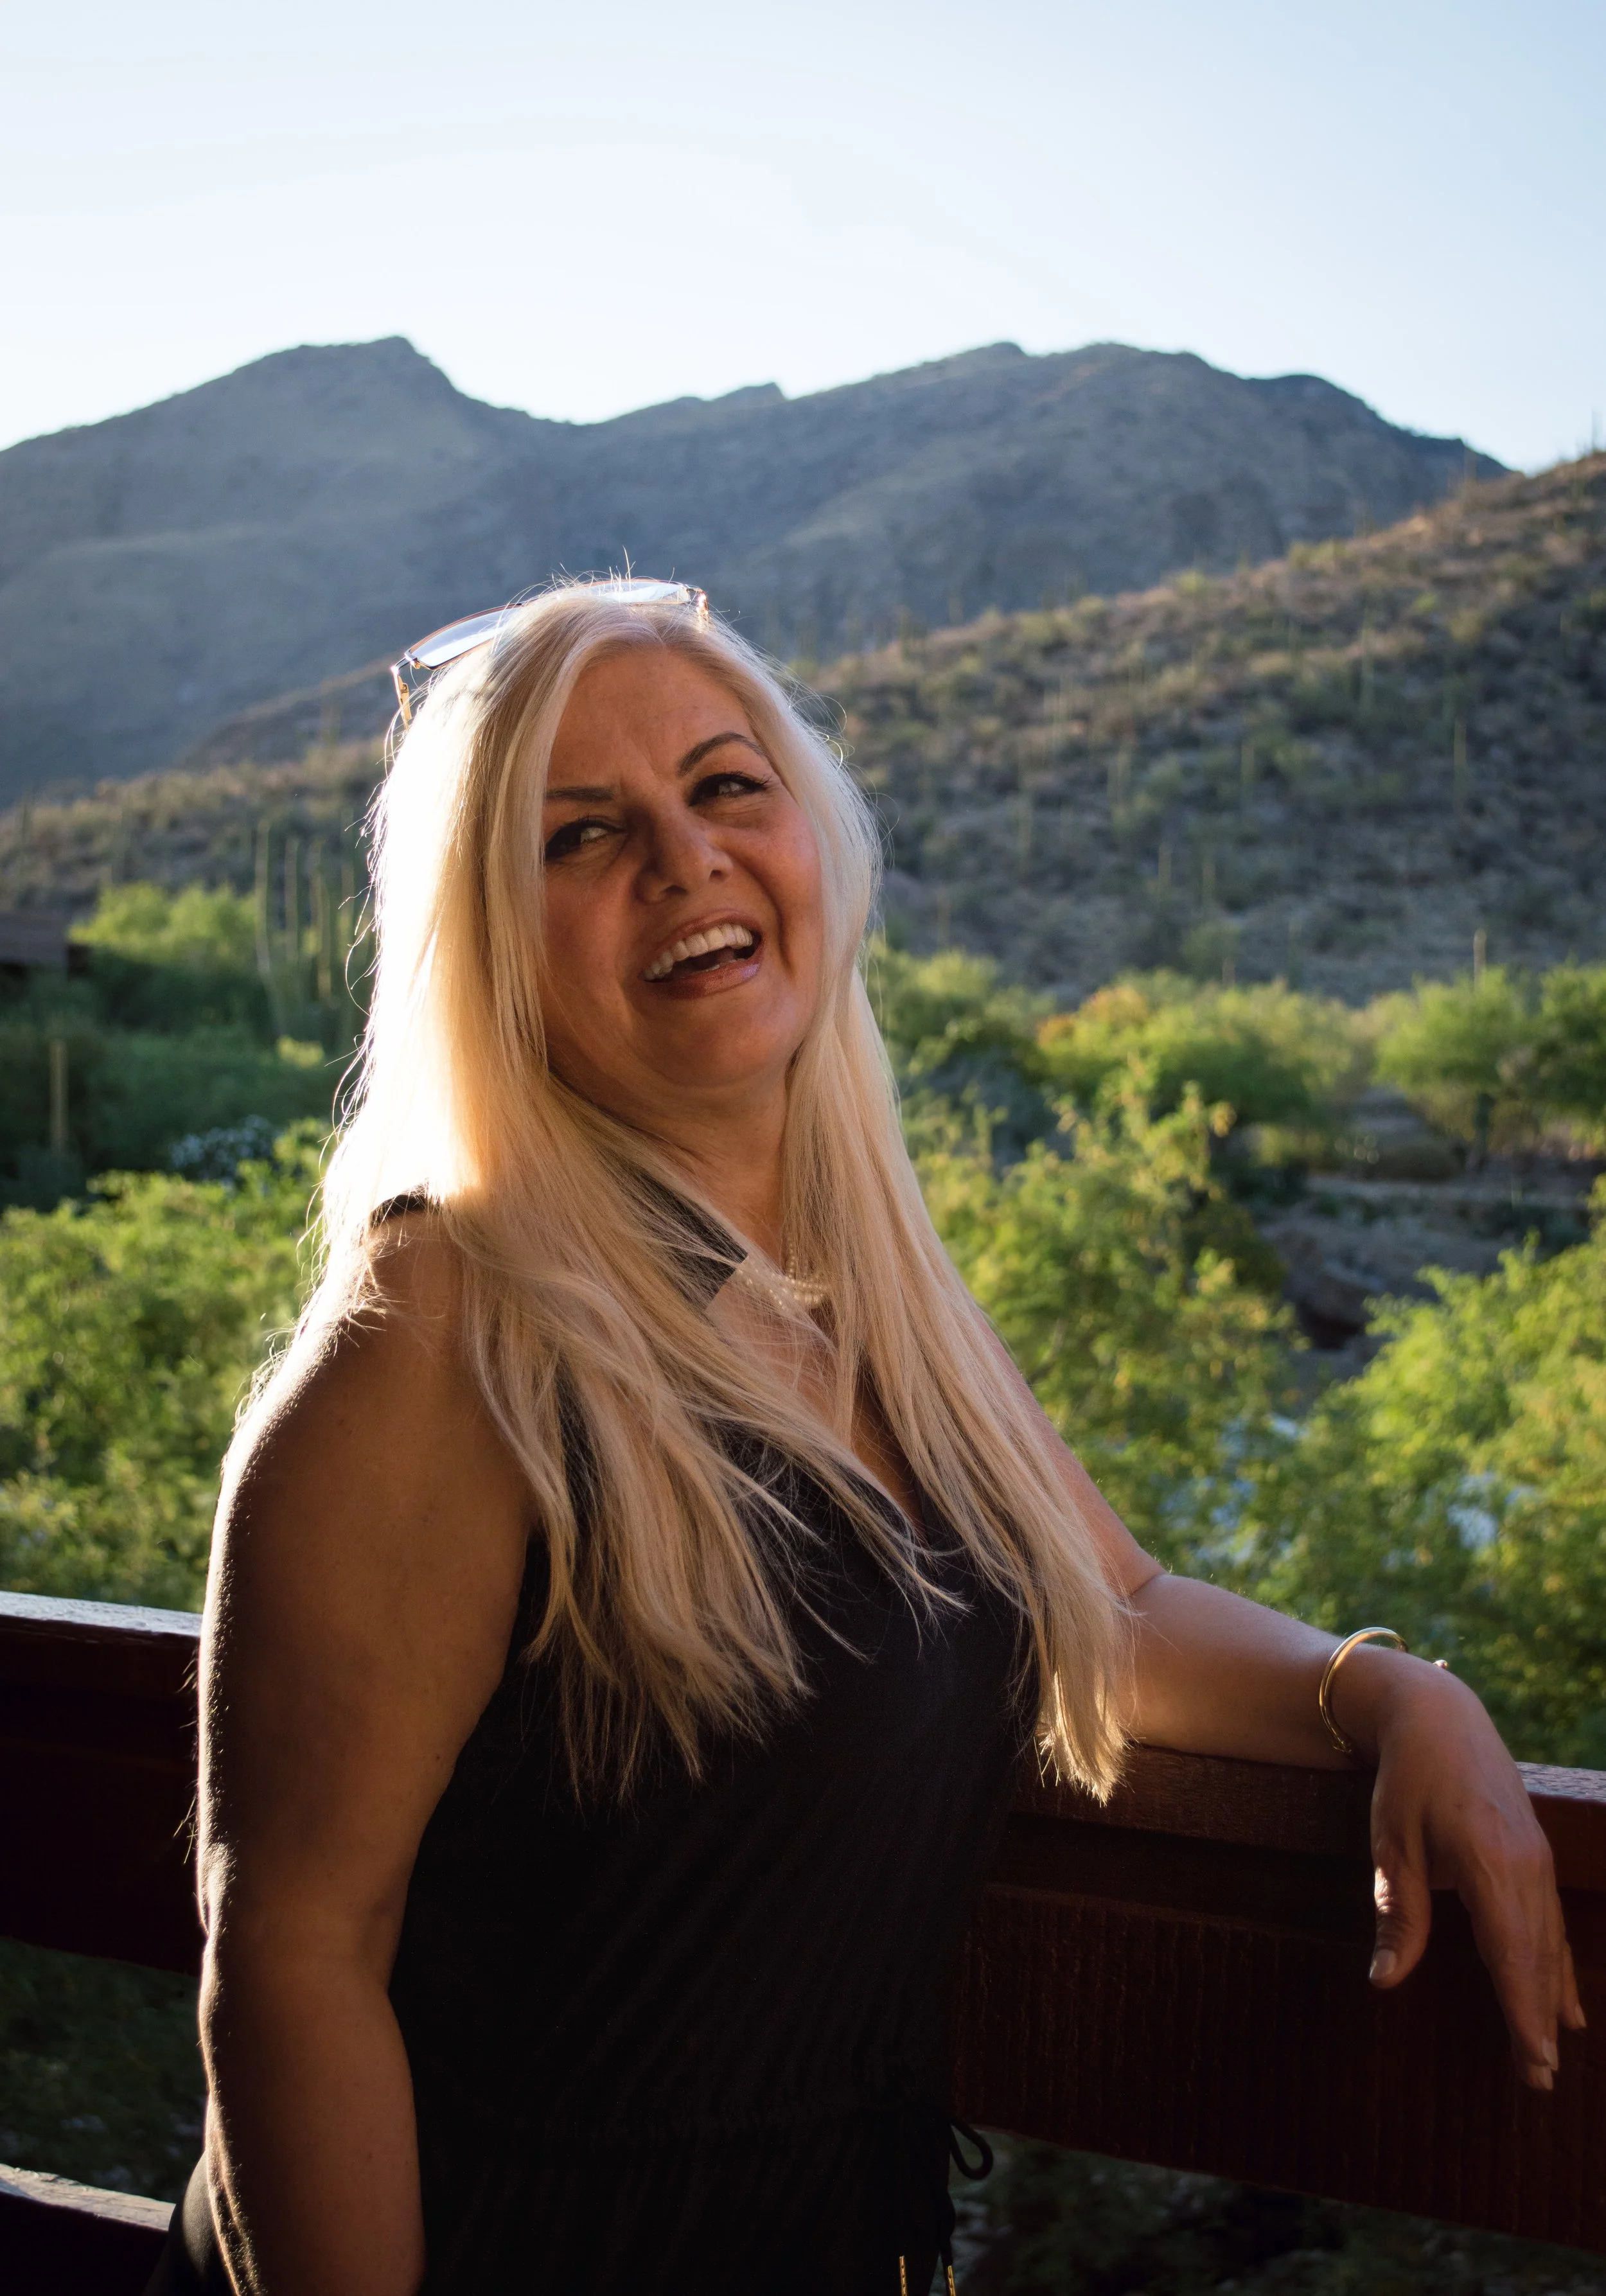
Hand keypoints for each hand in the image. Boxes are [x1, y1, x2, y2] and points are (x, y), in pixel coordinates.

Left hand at [1365, 1662, 1584, 2088]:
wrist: (1441, 1716)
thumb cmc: (1407, 1779)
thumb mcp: (1392, 1844)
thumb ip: (1399, 1915)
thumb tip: (1385, 1982)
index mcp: (1489, 1863)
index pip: (1511, 1953)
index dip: (1522, 2011)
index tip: (1533, 2061)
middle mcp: (1525, 1865)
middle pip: (1535, 1956)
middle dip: (1537, 2019)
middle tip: (1539, 2082)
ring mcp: (1537, 1859)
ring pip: (1548, 1941)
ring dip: (1549, 1998)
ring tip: (1551, 2053)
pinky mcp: (1536, 1854)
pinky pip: (1550, 1920)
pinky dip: (1555, 1963)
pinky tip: (1564, 2001)